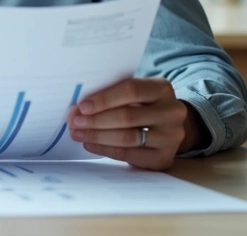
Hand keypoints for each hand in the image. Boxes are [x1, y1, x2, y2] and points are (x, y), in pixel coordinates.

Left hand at [66, 77, 200, 170]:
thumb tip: (79, 107)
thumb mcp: (137, 94)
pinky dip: (105, 150)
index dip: (104, 98)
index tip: (82, 106)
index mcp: (162, 88)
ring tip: (77, 133)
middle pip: (128, 116)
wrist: (168, 128)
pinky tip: (90, 144)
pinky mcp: (164, 158)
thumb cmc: (143, 106)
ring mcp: (171, 137)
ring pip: (127, 137)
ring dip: (97, 136)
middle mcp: (172, 112)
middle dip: (96, 120)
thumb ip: (114, 94)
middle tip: (74, 122)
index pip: (131, 90)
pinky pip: (129, 155)